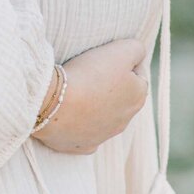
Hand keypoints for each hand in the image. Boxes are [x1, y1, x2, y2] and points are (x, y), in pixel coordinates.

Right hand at [32, 38, 149, 154]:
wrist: (54, 104)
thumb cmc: (89, 75)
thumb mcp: (121, 50)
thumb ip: (137, 49)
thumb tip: (139, 54)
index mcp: (138, 97)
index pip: (139, 74)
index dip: (123, 62)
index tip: (106, 57)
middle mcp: (125, 120)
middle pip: (121, 97)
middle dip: (110, 85)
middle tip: (89, 72)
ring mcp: (103, 135)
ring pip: (103, 116)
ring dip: (94, 104)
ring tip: (76, 90)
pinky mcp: (82, 145)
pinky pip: (84, 132)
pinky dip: (78, 123)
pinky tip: (68, 112)